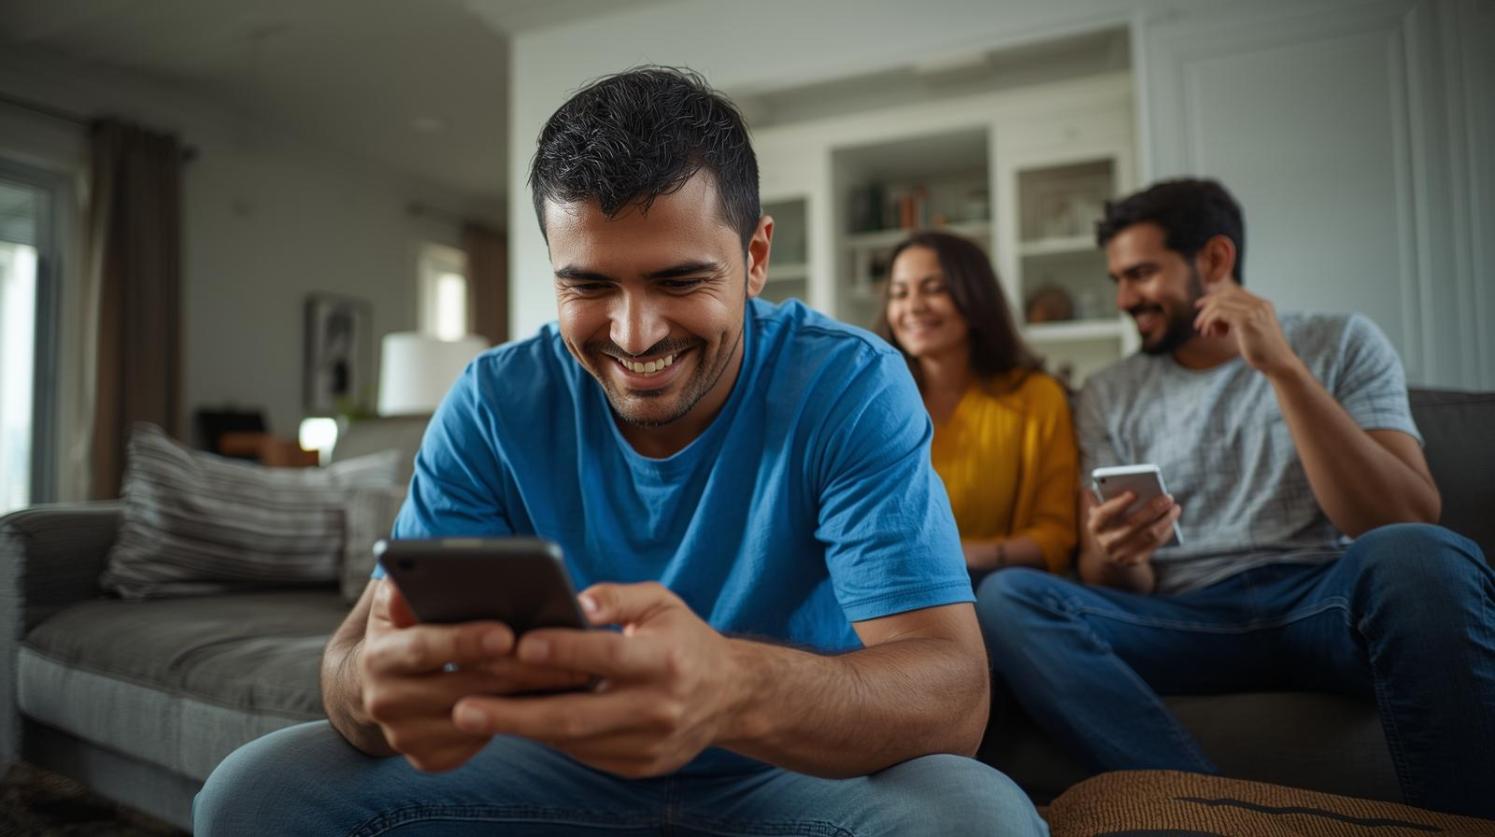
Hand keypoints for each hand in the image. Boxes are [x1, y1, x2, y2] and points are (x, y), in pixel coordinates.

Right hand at [358, 580, 589, 771]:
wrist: (381, 682)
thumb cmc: (408, 627)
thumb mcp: (399, 602)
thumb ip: (409, 587)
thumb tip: (419, 568)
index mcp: (379, 656)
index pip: (424, 647)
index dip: (464, 641)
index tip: (506, 633)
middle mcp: (385, 701)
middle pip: (463, 687)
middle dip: (518, 671)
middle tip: (569, 657)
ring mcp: (406, 736)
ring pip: (479, 718)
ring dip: (529, 698)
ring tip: (575, 675)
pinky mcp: (428, 759)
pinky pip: (479, 743)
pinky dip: (518, 722)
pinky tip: (553, 702)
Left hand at [449, 582, 739, 777]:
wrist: (731, 697)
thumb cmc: (684, 639)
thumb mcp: (662, 603)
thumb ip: (618, 597)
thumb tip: (574, 598)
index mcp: (667, 661)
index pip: (607, 656)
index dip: (563, 651)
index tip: (519, 643)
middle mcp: (659, 708)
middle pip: (577, 715)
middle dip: (516, 713)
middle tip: (464, 706)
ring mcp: (649, 745)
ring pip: (573, 740)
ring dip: (521, 727)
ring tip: (473, 713)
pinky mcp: (638, 767)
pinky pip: (582, 753)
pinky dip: (546, 737)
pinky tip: (514, 721)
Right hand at [1086, 490, 1181, 566]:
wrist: (1108, 553)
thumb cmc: (1110, 522)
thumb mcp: (1105, 513)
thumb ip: (1113, 500)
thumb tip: (1135, 488)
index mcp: (1095, 526)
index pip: (1105, 514)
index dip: (1118, 504)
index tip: (1133, 493)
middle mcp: (1106, 542)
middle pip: (1133, 524)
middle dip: (1153, 509)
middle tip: (1167, 497)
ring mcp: (1120, 554)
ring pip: (1148, 535)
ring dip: (1165, 520)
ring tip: (1175, 507)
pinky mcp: (1135, 561)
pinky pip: (1154, 544)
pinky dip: (1166, 531)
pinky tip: (1172, 520)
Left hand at [1194, 285, 1300, 375]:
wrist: (1279, 364)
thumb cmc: (1264, 352)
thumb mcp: (1252, 330)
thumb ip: (1240, 320)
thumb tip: (1218, 317)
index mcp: (1262, 305)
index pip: (1233, 291)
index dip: (1213, 297)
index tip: (1200, 307)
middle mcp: (1259, 304)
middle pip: (1225, 294)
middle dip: (1207, 305)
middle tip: (1198, 322)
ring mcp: (1254, 311)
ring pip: (1219, 303)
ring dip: (1206, 317)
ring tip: (1207, 333)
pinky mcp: (1247, 321)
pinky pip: (1219, 313)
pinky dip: (1209, 322)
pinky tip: (1211, 335)